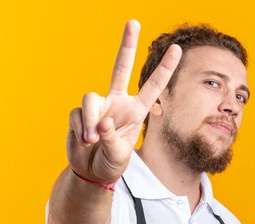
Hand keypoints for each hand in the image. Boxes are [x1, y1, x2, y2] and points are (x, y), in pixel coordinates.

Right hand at [67, 20, 181, 183]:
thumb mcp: (118, 155)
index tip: (176, 49)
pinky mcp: (79, 113)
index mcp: (135, 111)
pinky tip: (84, 142)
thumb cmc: (111, 162)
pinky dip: (81, 130)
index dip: (164, 69)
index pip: (153, 87)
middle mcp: (117, 102)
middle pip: (121, 68)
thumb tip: (102, 122)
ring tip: (92, 140)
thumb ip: (111, 138)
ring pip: (90, 98)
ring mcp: (98, 106)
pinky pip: (78, 115)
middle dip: (127, 45)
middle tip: (134, 22)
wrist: (91, 171)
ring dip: (91, 120)